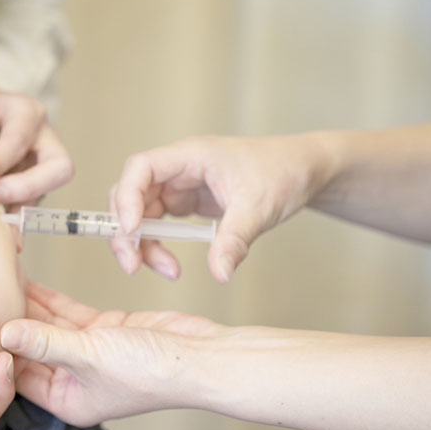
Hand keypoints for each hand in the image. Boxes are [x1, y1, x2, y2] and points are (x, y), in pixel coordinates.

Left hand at [0, 75, 72, 206]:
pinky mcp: (35, 184)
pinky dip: (16, 219)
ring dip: (20, 206)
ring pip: (48, 190)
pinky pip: (32, 205)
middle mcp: (44, 137)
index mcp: (26, 111)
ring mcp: (43, 163)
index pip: (19, 141)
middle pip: (59, 167)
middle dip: (27, 187)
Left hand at [0, 281, 223, 426]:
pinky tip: (30, 280)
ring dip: (27, 306)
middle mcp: (73, 381)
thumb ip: (45, 341)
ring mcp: (88, 355)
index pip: (18, 376)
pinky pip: (67, 315)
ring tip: (0, 281)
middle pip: (30, 349)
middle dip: (8, 323)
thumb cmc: (152, 372)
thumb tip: (4, 331)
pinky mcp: (103, 333)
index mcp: (65, 400)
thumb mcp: (90, 355)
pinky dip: (50, 299)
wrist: (201, 358)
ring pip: (47, 328)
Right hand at [109, 133, 329, 281]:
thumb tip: (219, 274)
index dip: (127, 198)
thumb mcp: (260, 207)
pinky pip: (157, 224)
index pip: (140, 168)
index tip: (132, 230)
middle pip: (130, 194)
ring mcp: (179, 186)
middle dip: (126, 231)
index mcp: (190, 155)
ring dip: (142, 245)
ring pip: (140, 214)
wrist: (304, 170)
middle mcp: (177, 168)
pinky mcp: (185, 203)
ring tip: (167, 270)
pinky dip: (156, 246)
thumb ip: (234, 240)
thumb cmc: (284, 172)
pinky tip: (169, 264)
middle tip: (133, 265)